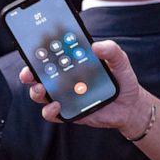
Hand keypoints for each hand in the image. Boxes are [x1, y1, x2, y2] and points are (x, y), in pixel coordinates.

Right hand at [19, 39, 153, 137]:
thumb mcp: (120, 61)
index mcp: (72, 62)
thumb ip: (111, 50)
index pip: (50, 54)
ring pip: (40, 94)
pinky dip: (50, 110)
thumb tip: (96, 46)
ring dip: (36, 91)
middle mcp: (64, 78)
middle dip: (28, 72)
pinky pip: (52, 113)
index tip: (32, 46)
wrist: (130, 105)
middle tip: (29, 72)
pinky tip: (57, 105)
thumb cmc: (121, 80)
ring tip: (42, 89)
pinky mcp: (68, 112)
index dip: (37, 50)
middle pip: (38, 74)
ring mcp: (64, 95)